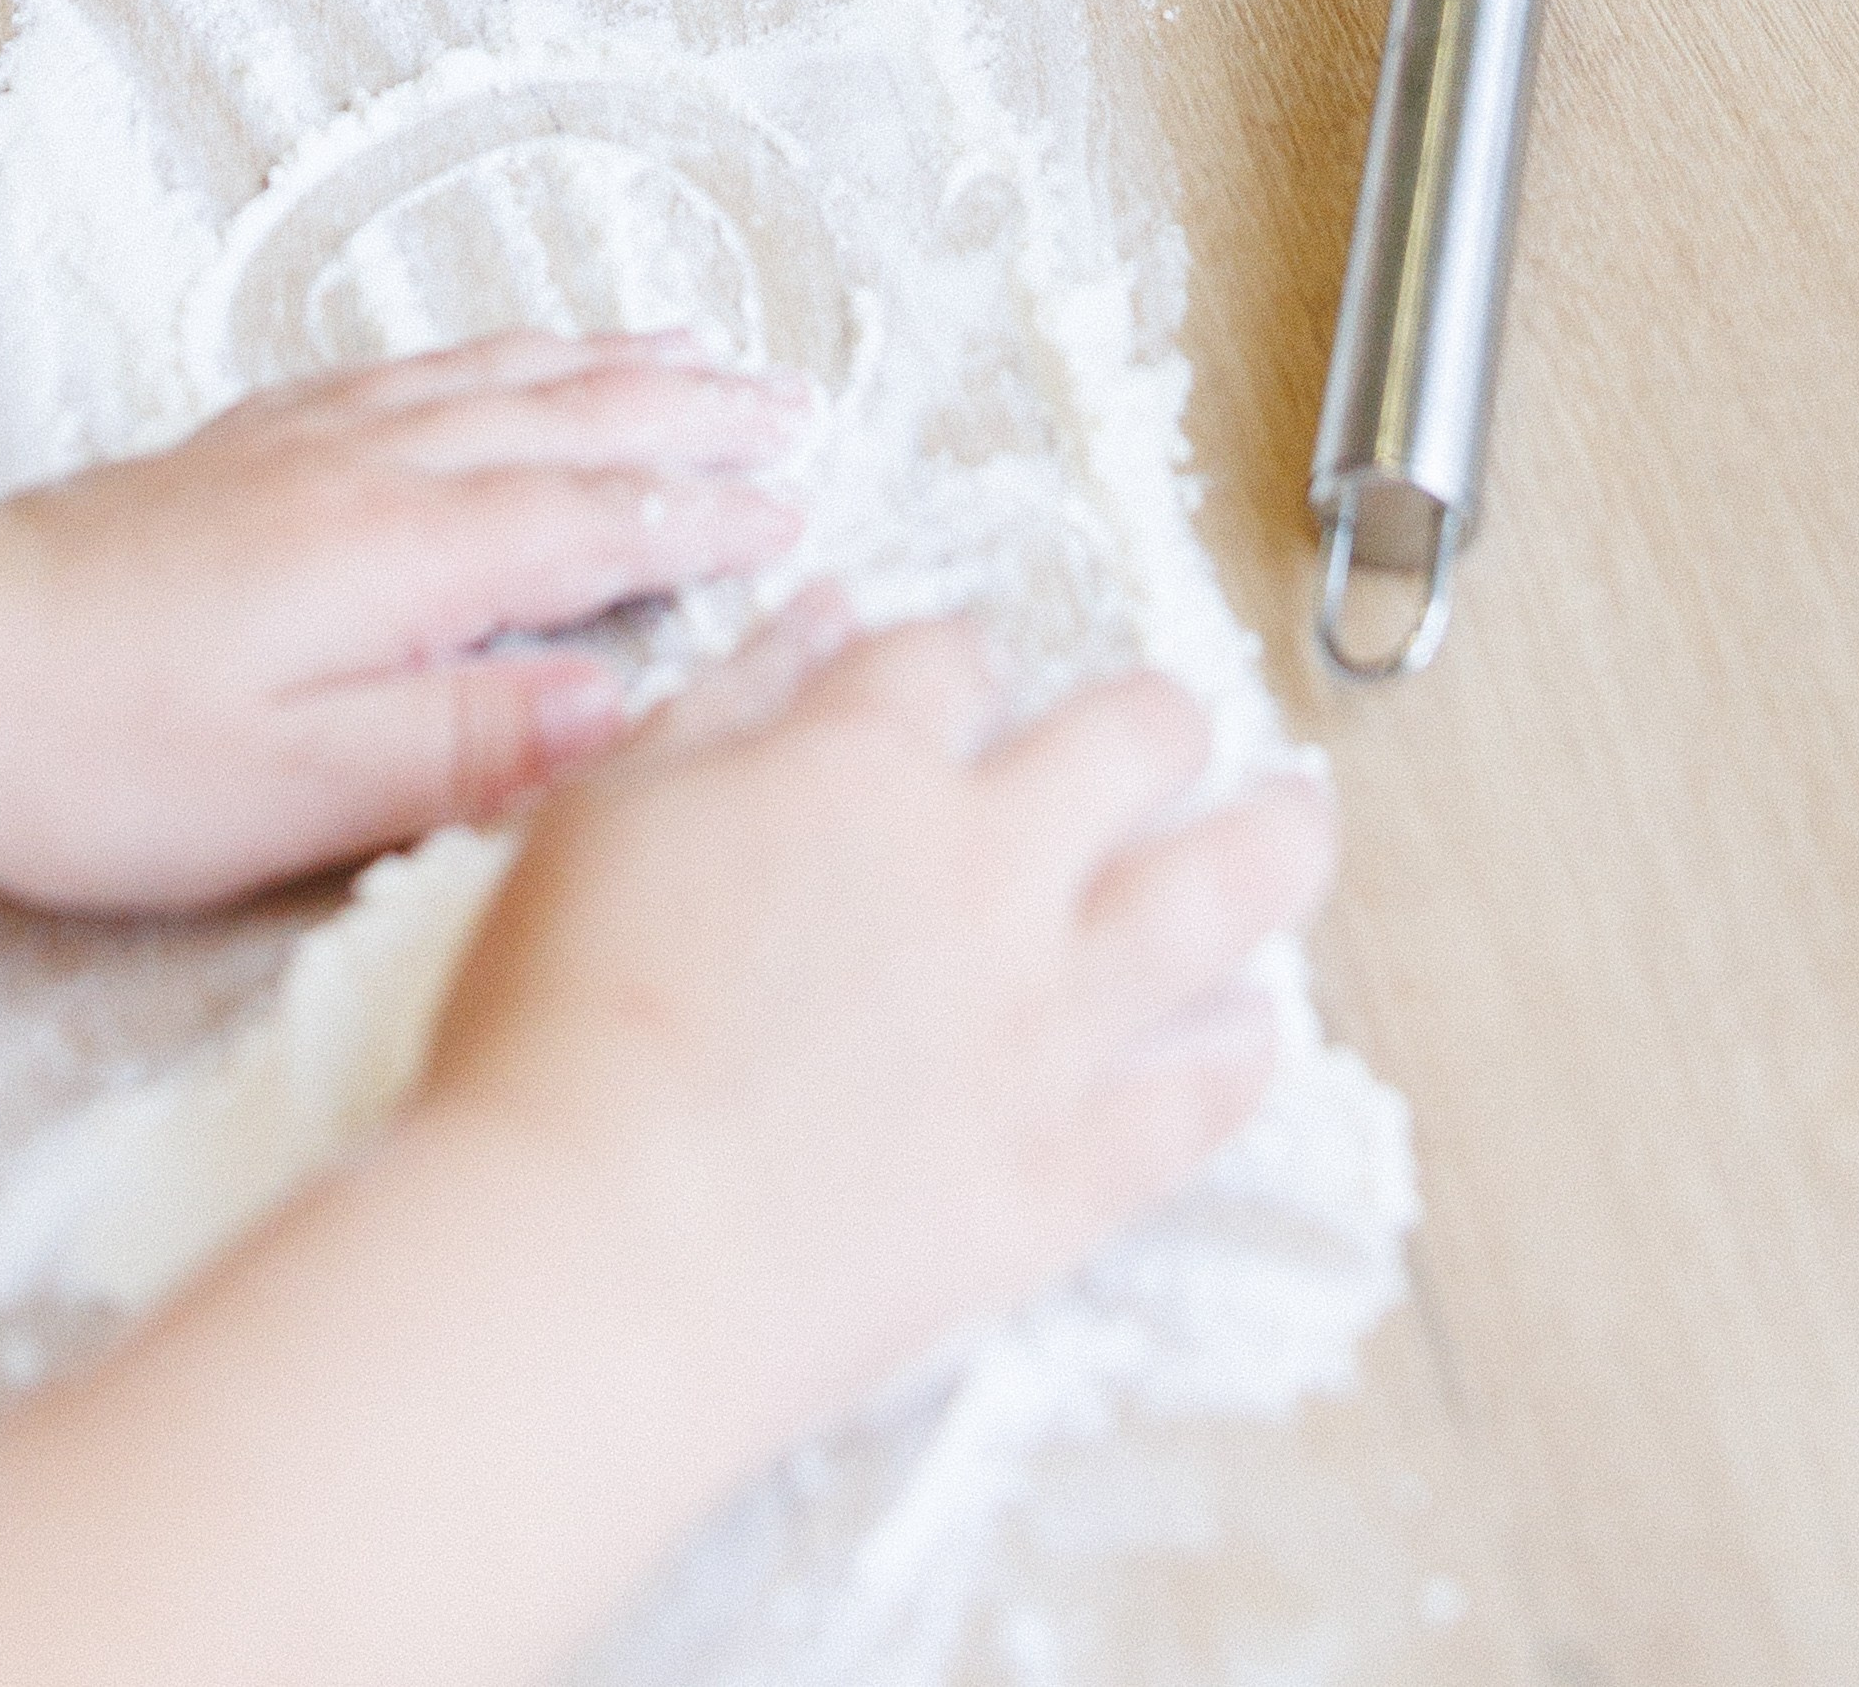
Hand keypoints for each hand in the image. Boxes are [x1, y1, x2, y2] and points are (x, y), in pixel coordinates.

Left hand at [0, 333, 804, 909]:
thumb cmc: (90, 757)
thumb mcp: (294, 793)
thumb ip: (467, 745)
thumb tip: (622, 710)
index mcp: (399, 552)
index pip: (597, 522)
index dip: (707, 518)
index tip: (797, 513)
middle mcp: (364, 468)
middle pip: (566, 418)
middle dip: (690, 412)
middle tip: (791, 403)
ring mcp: (299, 444)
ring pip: (492, 375)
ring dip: (607, 362)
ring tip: (689, 350)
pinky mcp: (240, 447)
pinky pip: (410, 368)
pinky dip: (495, 353)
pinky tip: (505, 358)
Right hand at [423, 600, 1335, 1454]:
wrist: (593, 1247)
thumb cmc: (559, 1031)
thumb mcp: (604, 810)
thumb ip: (729, 697)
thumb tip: (822, 613)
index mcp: (862, 764)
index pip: (952, 659)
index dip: (959, 661)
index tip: (959, 683)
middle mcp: (985, 866)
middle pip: (1133, 737)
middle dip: (1159, 717)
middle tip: (1169, 728)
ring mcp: (1046, 1018)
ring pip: (1221, 893)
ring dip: (1276, 843)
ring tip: (1299, 824)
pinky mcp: (1070, 1166)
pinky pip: (1200, 1090)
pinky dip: (1240, 1047)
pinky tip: (1254, 1025)